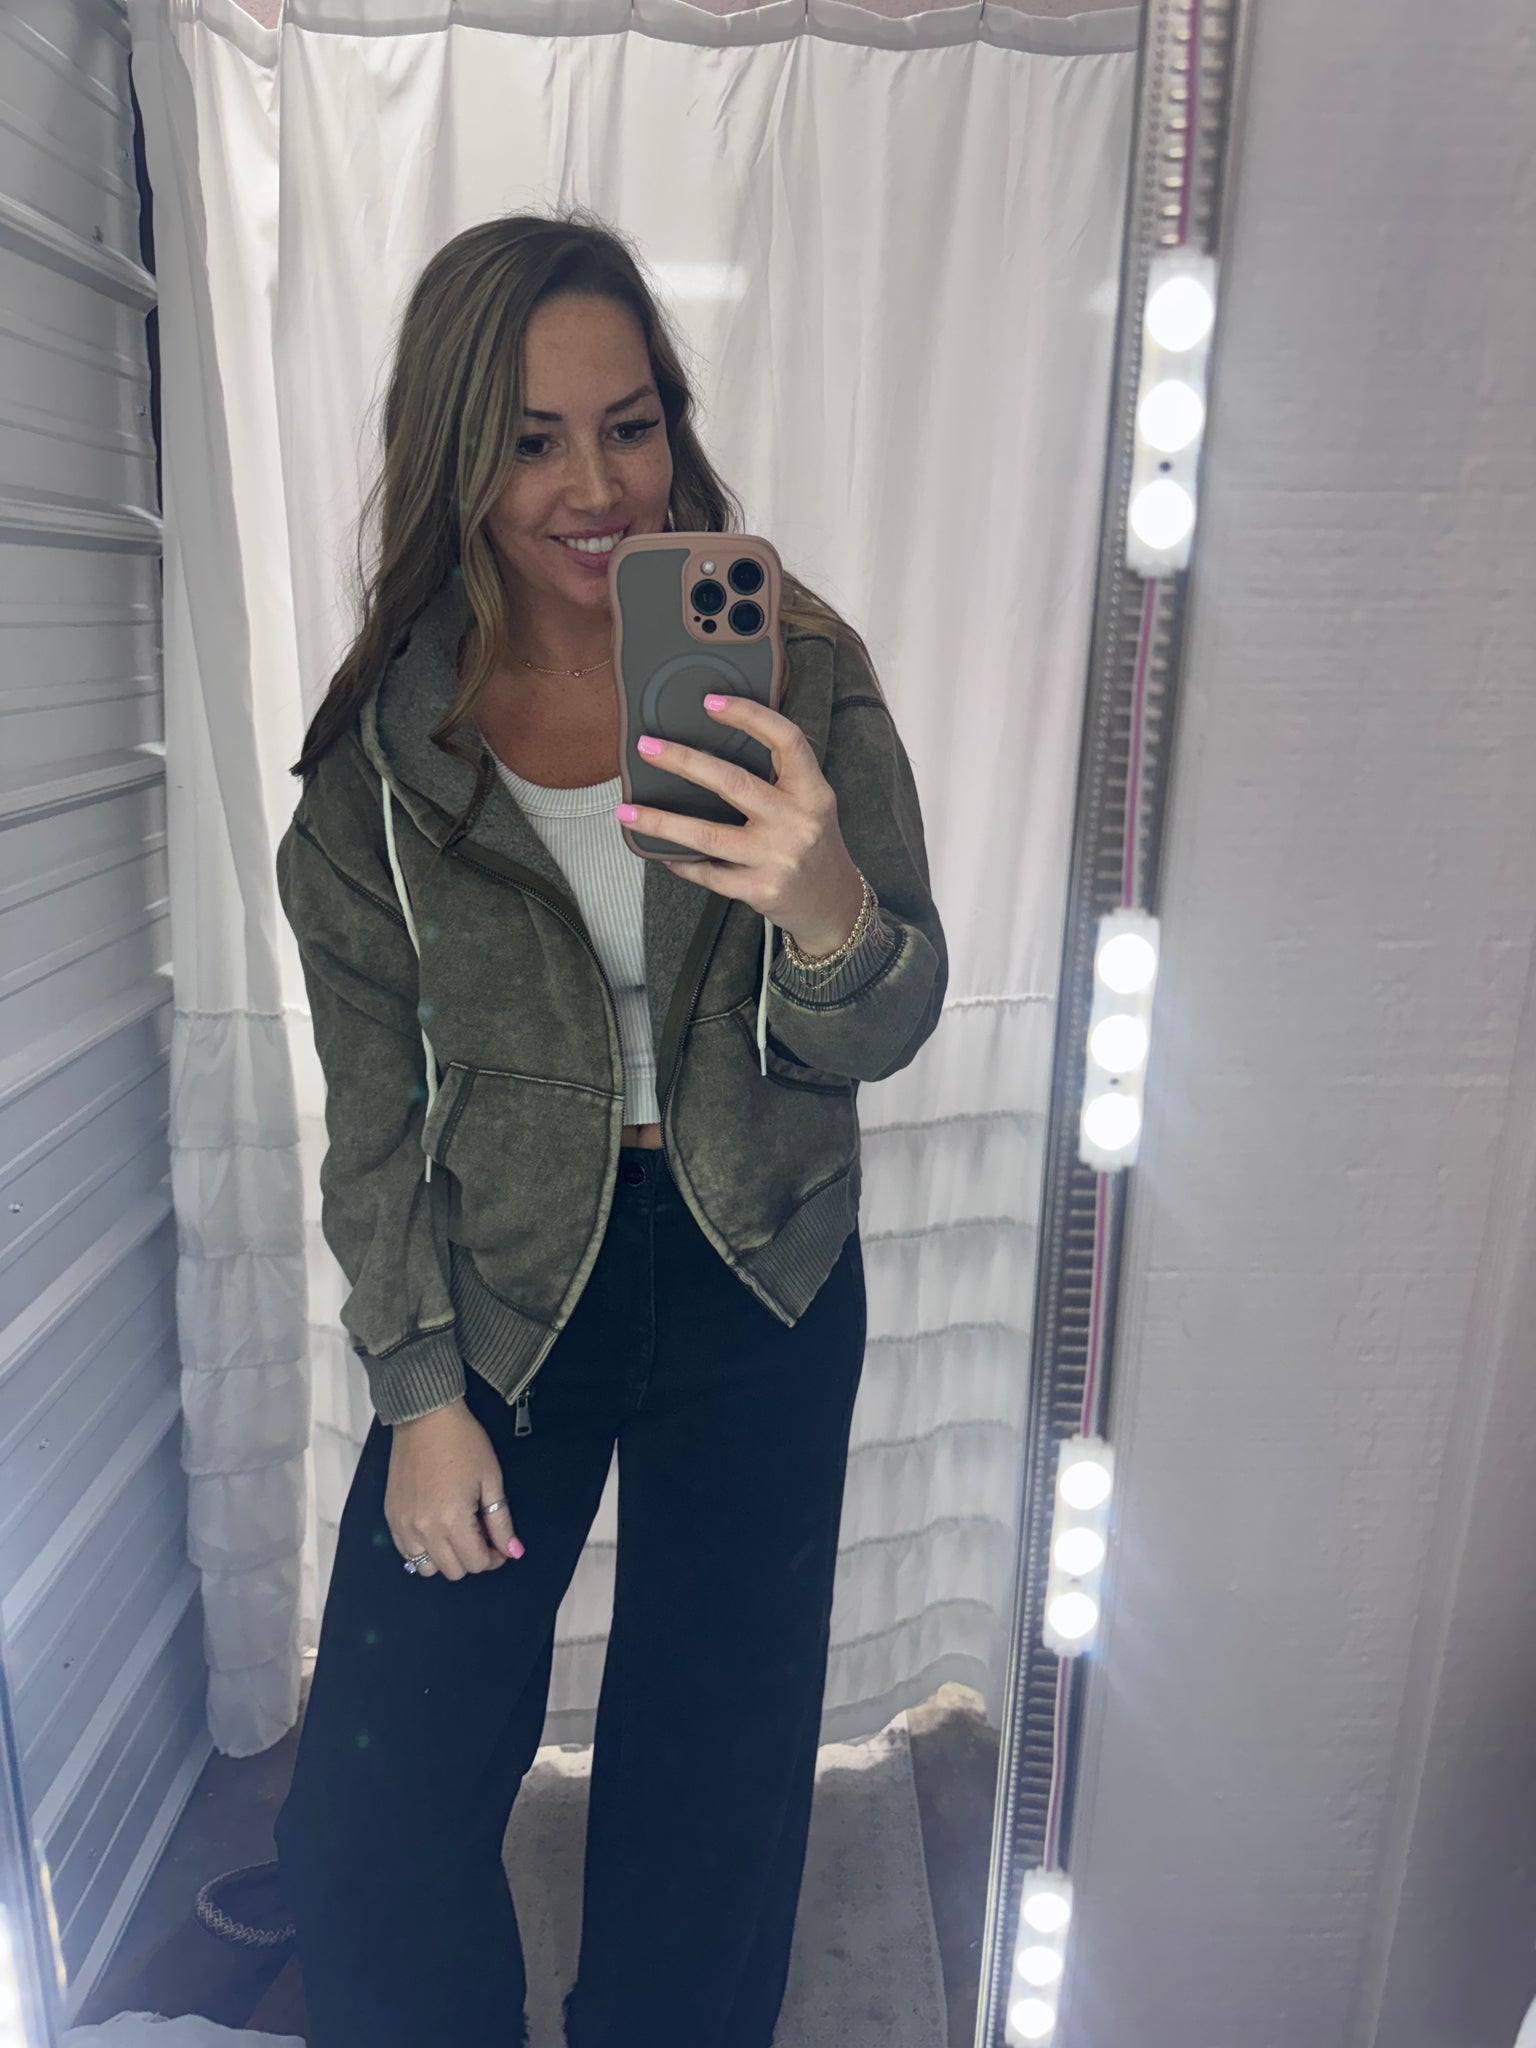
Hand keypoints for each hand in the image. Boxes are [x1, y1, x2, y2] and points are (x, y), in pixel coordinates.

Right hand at [386, 1398, 524, 1579]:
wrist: (425, 1417)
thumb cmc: (463, 1442)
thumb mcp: (491, 1480)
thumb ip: (501, 1522)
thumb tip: (513, 1552)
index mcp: (452, 1520)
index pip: (476, 1563)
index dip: (493, 1557)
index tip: (499, 1543)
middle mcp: (424, 1529)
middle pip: (453, 1571)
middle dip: (472, 1558)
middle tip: (481, 1534)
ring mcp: (403, 1525)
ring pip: (426, 1567)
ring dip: (445, 1557)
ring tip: (456, 1531)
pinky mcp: (391, 1516)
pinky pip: (406, 1552)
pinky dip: (423, 1549)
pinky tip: (435, 1527)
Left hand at [619, 694, 865, 957]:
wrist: (832, 904)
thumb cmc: (812, 845)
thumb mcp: (811, 804)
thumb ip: (779, 777)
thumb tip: (713, 747)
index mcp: (812, 792)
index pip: (786, 740)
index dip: (749, 715)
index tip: (710, 701)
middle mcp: (797, 822)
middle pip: (733, 783)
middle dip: (683, 761)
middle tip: (646, 747)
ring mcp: (778, 859)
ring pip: (707, 836)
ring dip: (661, 822)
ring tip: (626, 811)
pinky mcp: (760, 890)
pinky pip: (708, 874)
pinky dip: (682, 863)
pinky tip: (662, 854)